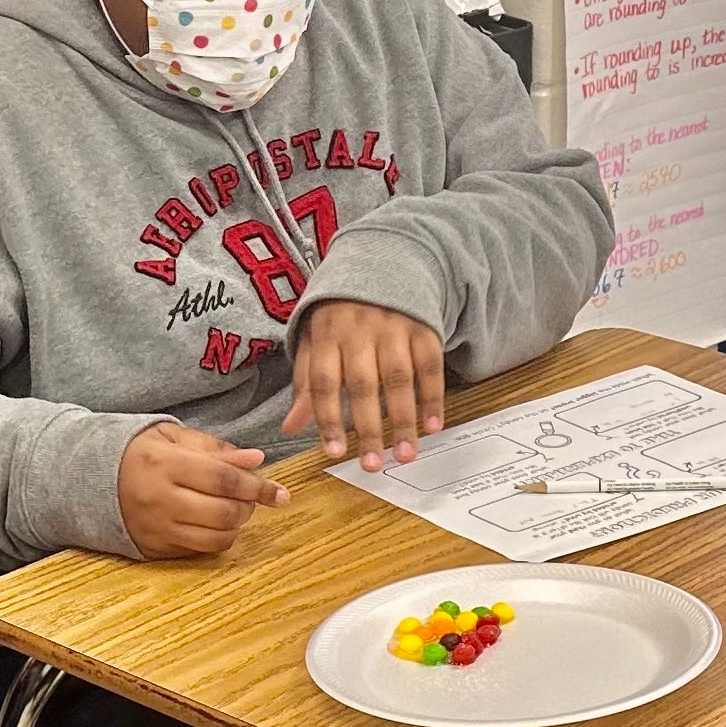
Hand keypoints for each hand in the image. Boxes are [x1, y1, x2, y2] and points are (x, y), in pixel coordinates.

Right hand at [118, 423, 290, 558]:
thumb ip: (216, 449)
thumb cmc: (138, 452)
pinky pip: (197, 551)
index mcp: (166, 464)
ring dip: (235, 526)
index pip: (224, 480)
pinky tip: (212, 523)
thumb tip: (256, 460)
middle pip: (224, 513)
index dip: (259, 487)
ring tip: (233, 510)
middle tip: (251, 497)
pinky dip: (215, 539)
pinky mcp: (152, 548)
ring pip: (215, 539)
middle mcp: (160, 499)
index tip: (281, 494)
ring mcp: (156, 528)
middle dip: (249, 507)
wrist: (87, 477)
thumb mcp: (173, 437)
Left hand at [285, 300, 443, 469]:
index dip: (328, 419)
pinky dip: (433, 397)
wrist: (385, 262)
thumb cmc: (342, 313)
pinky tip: (433, 425)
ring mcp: (395, 328)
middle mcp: (360, 331)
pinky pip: (430, 367)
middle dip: (368, 428)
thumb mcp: (316, 339)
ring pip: (400, 379)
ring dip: (404, 420)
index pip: (323, 382)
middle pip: (363, 385)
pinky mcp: (424, 328)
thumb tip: (291, 428)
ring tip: (405, 455)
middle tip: (372, 464)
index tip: (333, 453)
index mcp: (327, 335)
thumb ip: (306, 383)